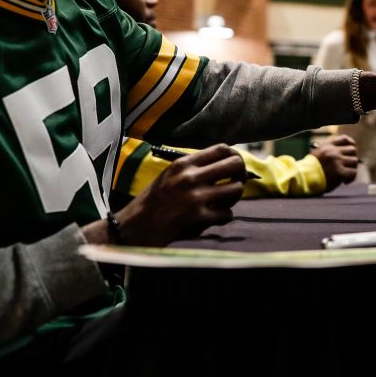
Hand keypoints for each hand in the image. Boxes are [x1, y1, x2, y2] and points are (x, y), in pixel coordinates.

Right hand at [110, 144, 246, 245]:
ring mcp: (195, 197)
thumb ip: (194, 168)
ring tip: (223, 202)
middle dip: (240, 174)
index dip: (234, 157)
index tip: (233, 168)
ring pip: (236, 189)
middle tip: (235, 183)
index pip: (222, 149)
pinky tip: (213, 218)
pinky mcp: (197, 218)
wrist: (135, 228)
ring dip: (233, 198)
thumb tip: (227, 161)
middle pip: (235, 164)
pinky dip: (223, 217)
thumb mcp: (170, 176)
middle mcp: (190, 177)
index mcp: (183, 164)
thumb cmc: (155, 202)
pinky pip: (227, 214)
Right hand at [312, 134, 357, 191]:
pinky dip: (351, 178)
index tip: (351, 151)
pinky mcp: (340, 172)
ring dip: (351, 168)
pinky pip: (353, 172)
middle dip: (351, 158)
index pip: (345, 139)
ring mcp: (337, 161)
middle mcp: (333, 151)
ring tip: (344, 175)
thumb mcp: (318, 154)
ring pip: (354, 161)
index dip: (351, 144)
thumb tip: (346, 152)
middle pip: (352, 150)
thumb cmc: (311, 170)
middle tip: (346, 166)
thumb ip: (330, 151)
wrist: (304, 180)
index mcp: (327, 146)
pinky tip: (345, 181)